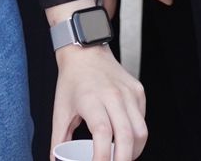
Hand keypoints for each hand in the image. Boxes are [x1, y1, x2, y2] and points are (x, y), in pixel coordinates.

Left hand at [53, 39, 147, 158]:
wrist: (85, 51)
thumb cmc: (72, 81)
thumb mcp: (60, 111)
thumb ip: (58, 139)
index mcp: (91, 99)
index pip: (102, 133)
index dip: (102, 156)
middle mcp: (113, 95)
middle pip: (126, 136)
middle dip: (123, 160)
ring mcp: (128, 92)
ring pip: (141, 131)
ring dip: (134, 151)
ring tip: (122, 158)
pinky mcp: (138, 91)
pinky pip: (142, 119)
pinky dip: (136, 135)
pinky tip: (126, 139)